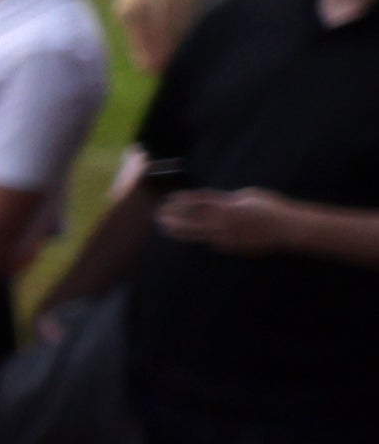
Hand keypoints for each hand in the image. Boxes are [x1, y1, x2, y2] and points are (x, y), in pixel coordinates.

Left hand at [158, 184, 279, 250]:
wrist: (286, 229)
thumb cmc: (269, 207)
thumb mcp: (247, 195)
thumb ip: (226, 198)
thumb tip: (211, 200)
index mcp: (227, 208)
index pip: (198, 203)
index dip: (181, 201)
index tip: (167, 198)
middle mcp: (223, 223)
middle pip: (191, 220)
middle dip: (173, 217)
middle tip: (157, 215)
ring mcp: (225, 237)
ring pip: (197, 234)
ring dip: (180, 230)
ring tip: (165, 227)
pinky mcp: (229, 247)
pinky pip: (211, 241)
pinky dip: (201, 237)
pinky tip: (189, 235)